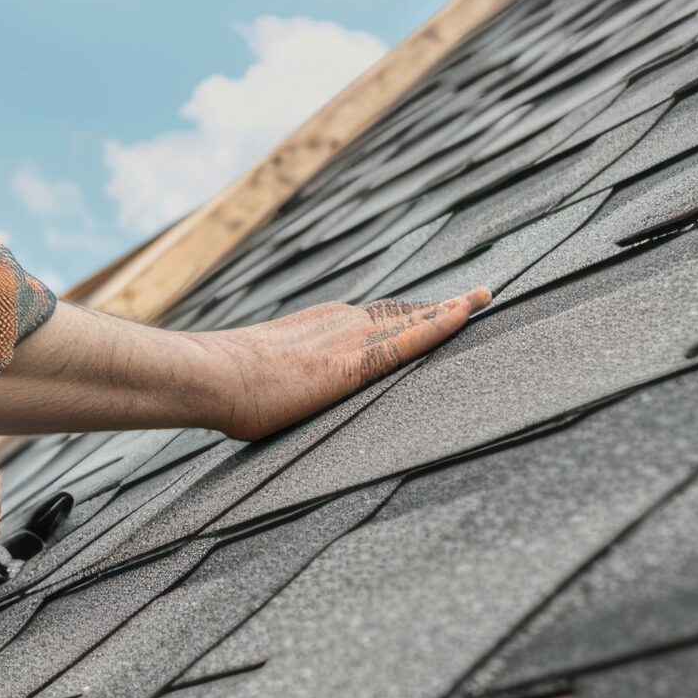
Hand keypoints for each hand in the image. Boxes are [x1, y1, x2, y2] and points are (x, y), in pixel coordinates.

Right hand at [195, 289, 489, 441]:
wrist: (213, 376)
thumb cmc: (223, 387)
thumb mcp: (257, 378)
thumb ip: (275, 383)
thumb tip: (261, 401)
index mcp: (316, 327)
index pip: (371, 318)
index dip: (403, 314)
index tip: (425, 309)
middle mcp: (339, 324)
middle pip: (399, 312)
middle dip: (436, 307)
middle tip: (474, 296)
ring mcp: (350, 339)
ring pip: (413, 319)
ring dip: (451, 308)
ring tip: (484, 297)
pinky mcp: (358, 361)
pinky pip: (412, 337)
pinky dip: (444, 323)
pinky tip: (468, 313)